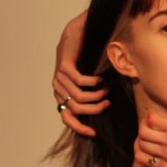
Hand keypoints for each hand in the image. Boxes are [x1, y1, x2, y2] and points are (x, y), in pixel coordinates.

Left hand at [52, 12, 109, 135]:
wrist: (75, 33)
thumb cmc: (83, 58)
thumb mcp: (86, 81)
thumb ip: (90, 94)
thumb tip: (104, 110)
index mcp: (61, 95)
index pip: (67, 118)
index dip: (79, 127)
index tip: (94, 132)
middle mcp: (58, 89)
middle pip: (76, 110)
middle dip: (95, 109)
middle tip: (108, 102)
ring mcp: (59, 78)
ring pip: (79, 97)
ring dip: (97, 95)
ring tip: (107, 89)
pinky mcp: (64, 67)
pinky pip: (80, 82)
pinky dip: (94, 82)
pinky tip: (101, 78)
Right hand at [134, 113, 166, 166]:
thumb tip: (160, 156)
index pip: (142, 159)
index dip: (139, 149)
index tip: (143, 143)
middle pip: (141, 146)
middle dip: (140, 137)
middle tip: (146, 130)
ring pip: (143, 133)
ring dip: (143, 126)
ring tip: (149, 122)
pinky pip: (153, 121)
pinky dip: (150, 117)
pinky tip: (153, 116)